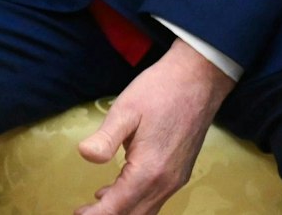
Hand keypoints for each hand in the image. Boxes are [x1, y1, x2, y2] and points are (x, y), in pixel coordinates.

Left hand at [75, 40, 236, 214]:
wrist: (199, 80)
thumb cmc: (160, 91)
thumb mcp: (126, 110)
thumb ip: (106, 138)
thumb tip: (86, 155)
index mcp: (150, 170)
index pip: (118, 206)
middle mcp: (166, 182)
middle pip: (134, 214)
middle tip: (82, 213)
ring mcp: (176, 179)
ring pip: (146, 209)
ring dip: (122, 211)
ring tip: (94, 207)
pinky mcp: (179, 172)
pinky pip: (155, 198)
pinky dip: (135, 202)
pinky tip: (116, 191)